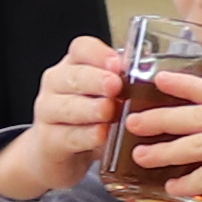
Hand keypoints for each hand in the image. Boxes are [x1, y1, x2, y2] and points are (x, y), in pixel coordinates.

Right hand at [0, 40, 126, 201]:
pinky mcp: (49, 140)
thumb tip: (154, 79)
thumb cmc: (91, 118)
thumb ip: (124, 86)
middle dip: (96, 80)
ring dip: (90, 108)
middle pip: (74, 76)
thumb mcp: (108, 97)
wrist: (59, 153)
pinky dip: (86, 136)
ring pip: (68, 106)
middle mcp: (57, 84)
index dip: (99, 54)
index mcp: (75, 65)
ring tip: (108, 110)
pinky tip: (101, 135)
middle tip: (115, 85)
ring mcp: (48, 111)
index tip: (117, 63)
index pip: (82, 48)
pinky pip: (67, 136)